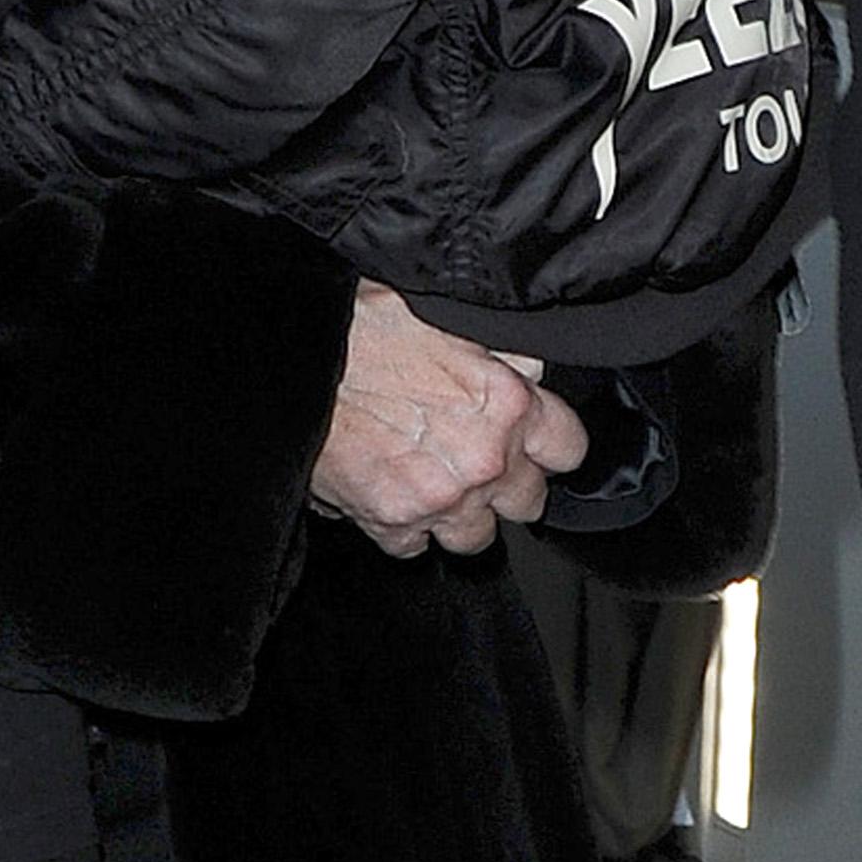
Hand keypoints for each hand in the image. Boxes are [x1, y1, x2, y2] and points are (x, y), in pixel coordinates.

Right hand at [309, 281, 587, 560]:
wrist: (292, 357)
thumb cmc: (360, 326)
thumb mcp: (443, 315)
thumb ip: (497, 351)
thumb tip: (527, 367)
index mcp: (508, 401)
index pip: (569, 448)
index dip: (549, 444)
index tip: (533, 442)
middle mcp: (484, 457)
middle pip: (527, 502)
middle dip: (504, 484)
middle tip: (472, 461)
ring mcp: (441, 496)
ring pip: (476, 537)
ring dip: (457, 514)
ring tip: (430, 484)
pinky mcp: (391, 520)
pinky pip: (414, 546)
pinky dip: (401, 527)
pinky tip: (386, 491)